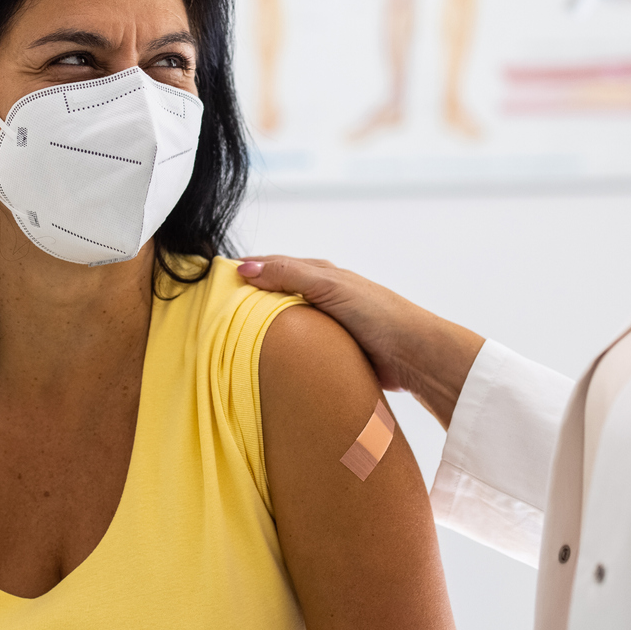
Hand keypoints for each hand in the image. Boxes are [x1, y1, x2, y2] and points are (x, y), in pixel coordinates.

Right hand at [237, 256, 484, 426]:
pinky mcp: (332, 353)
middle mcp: (322, 298)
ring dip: (264, 331)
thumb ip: (287, 274)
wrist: (414, 355)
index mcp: (322, 275)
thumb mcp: (329, 285)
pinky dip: (281, 352)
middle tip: (216, 314)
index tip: (216, 281)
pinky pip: (298, 350)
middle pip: (276, 297)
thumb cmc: (377, 313)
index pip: (274, 266)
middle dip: (250, 302)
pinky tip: (265, 363)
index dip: (247, 270)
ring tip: (231, 341)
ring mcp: (327, 326)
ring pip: (285, 325)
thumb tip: (243, 267)